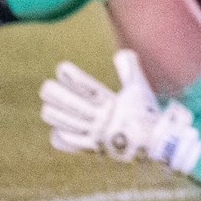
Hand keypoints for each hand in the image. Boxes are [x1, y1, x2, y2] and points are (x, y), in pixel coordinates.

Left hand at [39, 50, 200, 171]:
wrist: (154, 142)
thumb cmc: (145, 111)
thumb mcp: (139, 88)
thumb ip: (130, 70)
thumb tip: (121, 52)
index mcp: (114, 103)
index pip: (90, 88)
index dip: (74, 77)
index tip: (61, 67)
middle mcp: (103, 119)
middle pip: (72, 105)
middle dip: (55, 94)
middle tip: (46, 87)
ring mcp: (96, 135)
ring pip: (67, 123)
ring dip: (54, 113)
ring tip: (48, 105)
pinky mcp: (93, 148)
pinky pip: (70, 143)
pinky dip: (61, 135)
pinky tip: (56, 129)